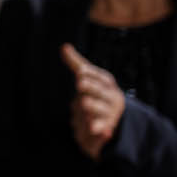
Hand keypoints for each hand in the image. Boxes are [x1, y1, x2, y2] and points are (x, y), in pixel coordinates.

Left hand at [62, 43, 124, 158]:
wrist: (113, 122)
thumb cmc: (97, 96)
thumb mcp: (89, 80)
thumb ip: (77, 65)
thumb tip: (64, 46)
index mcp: (107, 85)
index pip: (101, 77)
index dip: (91, 74)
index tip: (80, 70)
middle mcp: (111, 99)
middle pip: (101, 92)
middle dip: (91, 88)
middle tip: (79, 84)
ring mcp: (109, 115)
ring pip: (101, 110)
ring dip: (94, 106)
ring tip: (84, 103)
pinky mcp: (105, 130)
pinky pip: (104, 130)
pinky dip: (102, 130)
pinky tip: (99, 130)